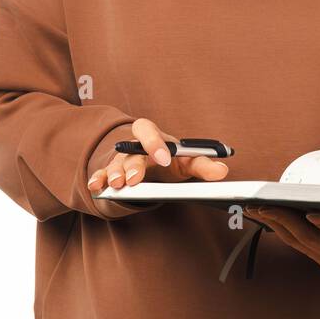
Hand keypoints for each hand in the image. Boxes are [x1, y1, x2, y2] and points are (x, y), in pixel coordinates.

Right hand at [87, 118, 229, 217]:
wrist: (152, 162)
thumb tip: (223, 171)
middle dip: (132, 165)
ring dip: (114, 174)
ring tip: (116, 185)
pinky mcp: (111, 173)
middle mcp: (134, 146)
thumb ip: (203, 165)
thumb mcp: (187, 161)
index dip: (155, 143)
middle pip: (130, 151)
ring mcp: (121, 159)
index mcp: (153, 136)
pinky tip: (96, 187)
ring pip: (115, 163)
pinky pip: (102, 174)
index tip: (165, 158)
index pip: (149, 131)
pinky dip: (98, 180)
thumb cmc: (171, 159)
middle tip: (134, 180)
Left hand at [244, 207, 319, 270]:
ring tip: (257, 207)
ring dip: (276, 224)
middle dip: (288, 221)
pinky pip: (295, 243)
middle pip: (314, 241)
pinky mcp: (318, 257)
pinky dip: (279, 227)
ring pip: (299, 243)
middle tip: (268, 206)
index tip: (311, 212)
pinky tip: (265, 214)